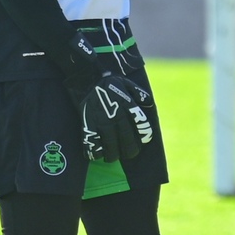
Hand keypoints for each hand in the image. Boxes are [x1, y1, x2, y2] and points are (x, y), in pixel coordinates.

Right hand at [60, 36, 156, 161]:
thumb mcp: (128, 83)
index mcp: (126, 104)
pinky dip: (94, 152)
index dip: (145, 134)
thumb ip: (140, 94)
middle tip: (130, 154)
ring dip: (112, 155)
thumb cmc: (108, 82)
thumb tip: (148, 105)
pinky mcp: (87, 124)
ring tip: (113, 156)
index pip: (140, 123)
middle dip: (130, 151)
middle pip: (126, 140)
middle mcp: (115, 115)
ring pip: (110, 147)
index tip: (145, 140)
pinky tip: (97, 154)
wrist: (85, 77)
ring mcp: (100, 121)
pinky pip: (92, 144)